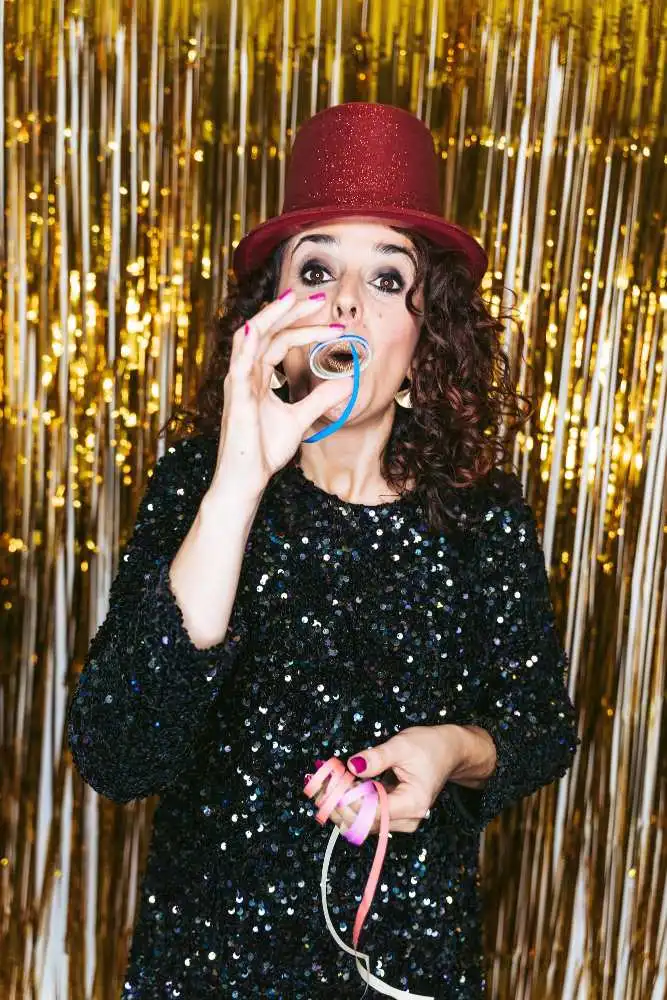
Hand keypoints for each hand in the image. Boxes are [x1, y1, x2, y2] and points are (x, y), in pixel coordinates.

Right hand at [211, 289, 355, 501]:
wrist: (247, 479)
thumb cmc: (263, 450)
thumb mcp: (300, 419)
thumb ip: (319, 399)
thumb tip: (346, 383)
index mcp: (257, 376)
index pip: (281, 340)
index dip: (305, 327)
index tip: (335, 324)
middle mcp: (245, 374)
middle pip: (267, 331)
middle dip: (291, 311)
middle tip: (318, 296)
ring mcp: (238, 384)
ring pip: (251, 338)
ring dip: (271, 317)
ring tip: (291, 298)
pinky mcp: (236, 399)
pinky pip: (238, 366)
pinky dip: (245, 346)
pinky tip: (253, 329)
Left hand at [307, 726, 461, 837]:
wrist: (450, 751)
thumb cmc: (430, 746)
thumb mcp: (402, 746)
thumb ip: (377, 757)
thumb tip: (352, 765)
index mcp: (412, 803)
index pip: (371, 812)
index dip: (346, 801)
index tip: (328, 783)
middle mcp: (407, 819)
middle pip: (363, 823)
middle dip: (337, 806)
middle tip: (317, 784)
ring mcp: (400, 819)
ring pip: (362, 823)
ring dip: (339, 806)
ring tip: (321, 785)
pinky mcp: (393, 813)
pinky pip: (366, 815)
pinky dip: (349, 804)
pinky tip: (334, 788)